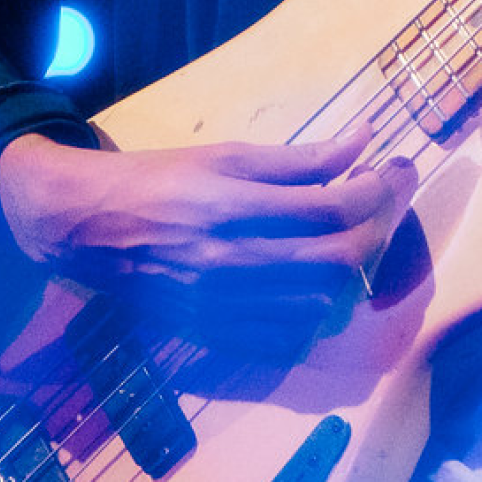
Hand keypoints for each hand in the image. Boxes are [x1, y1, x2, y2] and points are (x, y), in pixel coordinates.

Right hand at [0, 123, 414, 346]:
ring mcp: (227, 309)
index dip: (377, 189)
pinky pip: (293, 340)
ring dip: (359, 271)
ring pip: (325, 307)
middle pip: (338, 261)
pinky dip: (324, 314)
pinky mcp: (220, 337)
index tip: (392, 168)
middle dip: (381, 226)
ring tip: (361, 235)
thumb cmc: (159, 180)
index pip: (332, 209)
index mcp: (231, 208)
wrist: (89, 230)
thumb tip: (364, 141)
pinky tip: (327, 282)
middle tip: (389, 198)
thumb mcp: (226, 155)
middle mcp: (231, 265)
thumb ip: (300, 158)